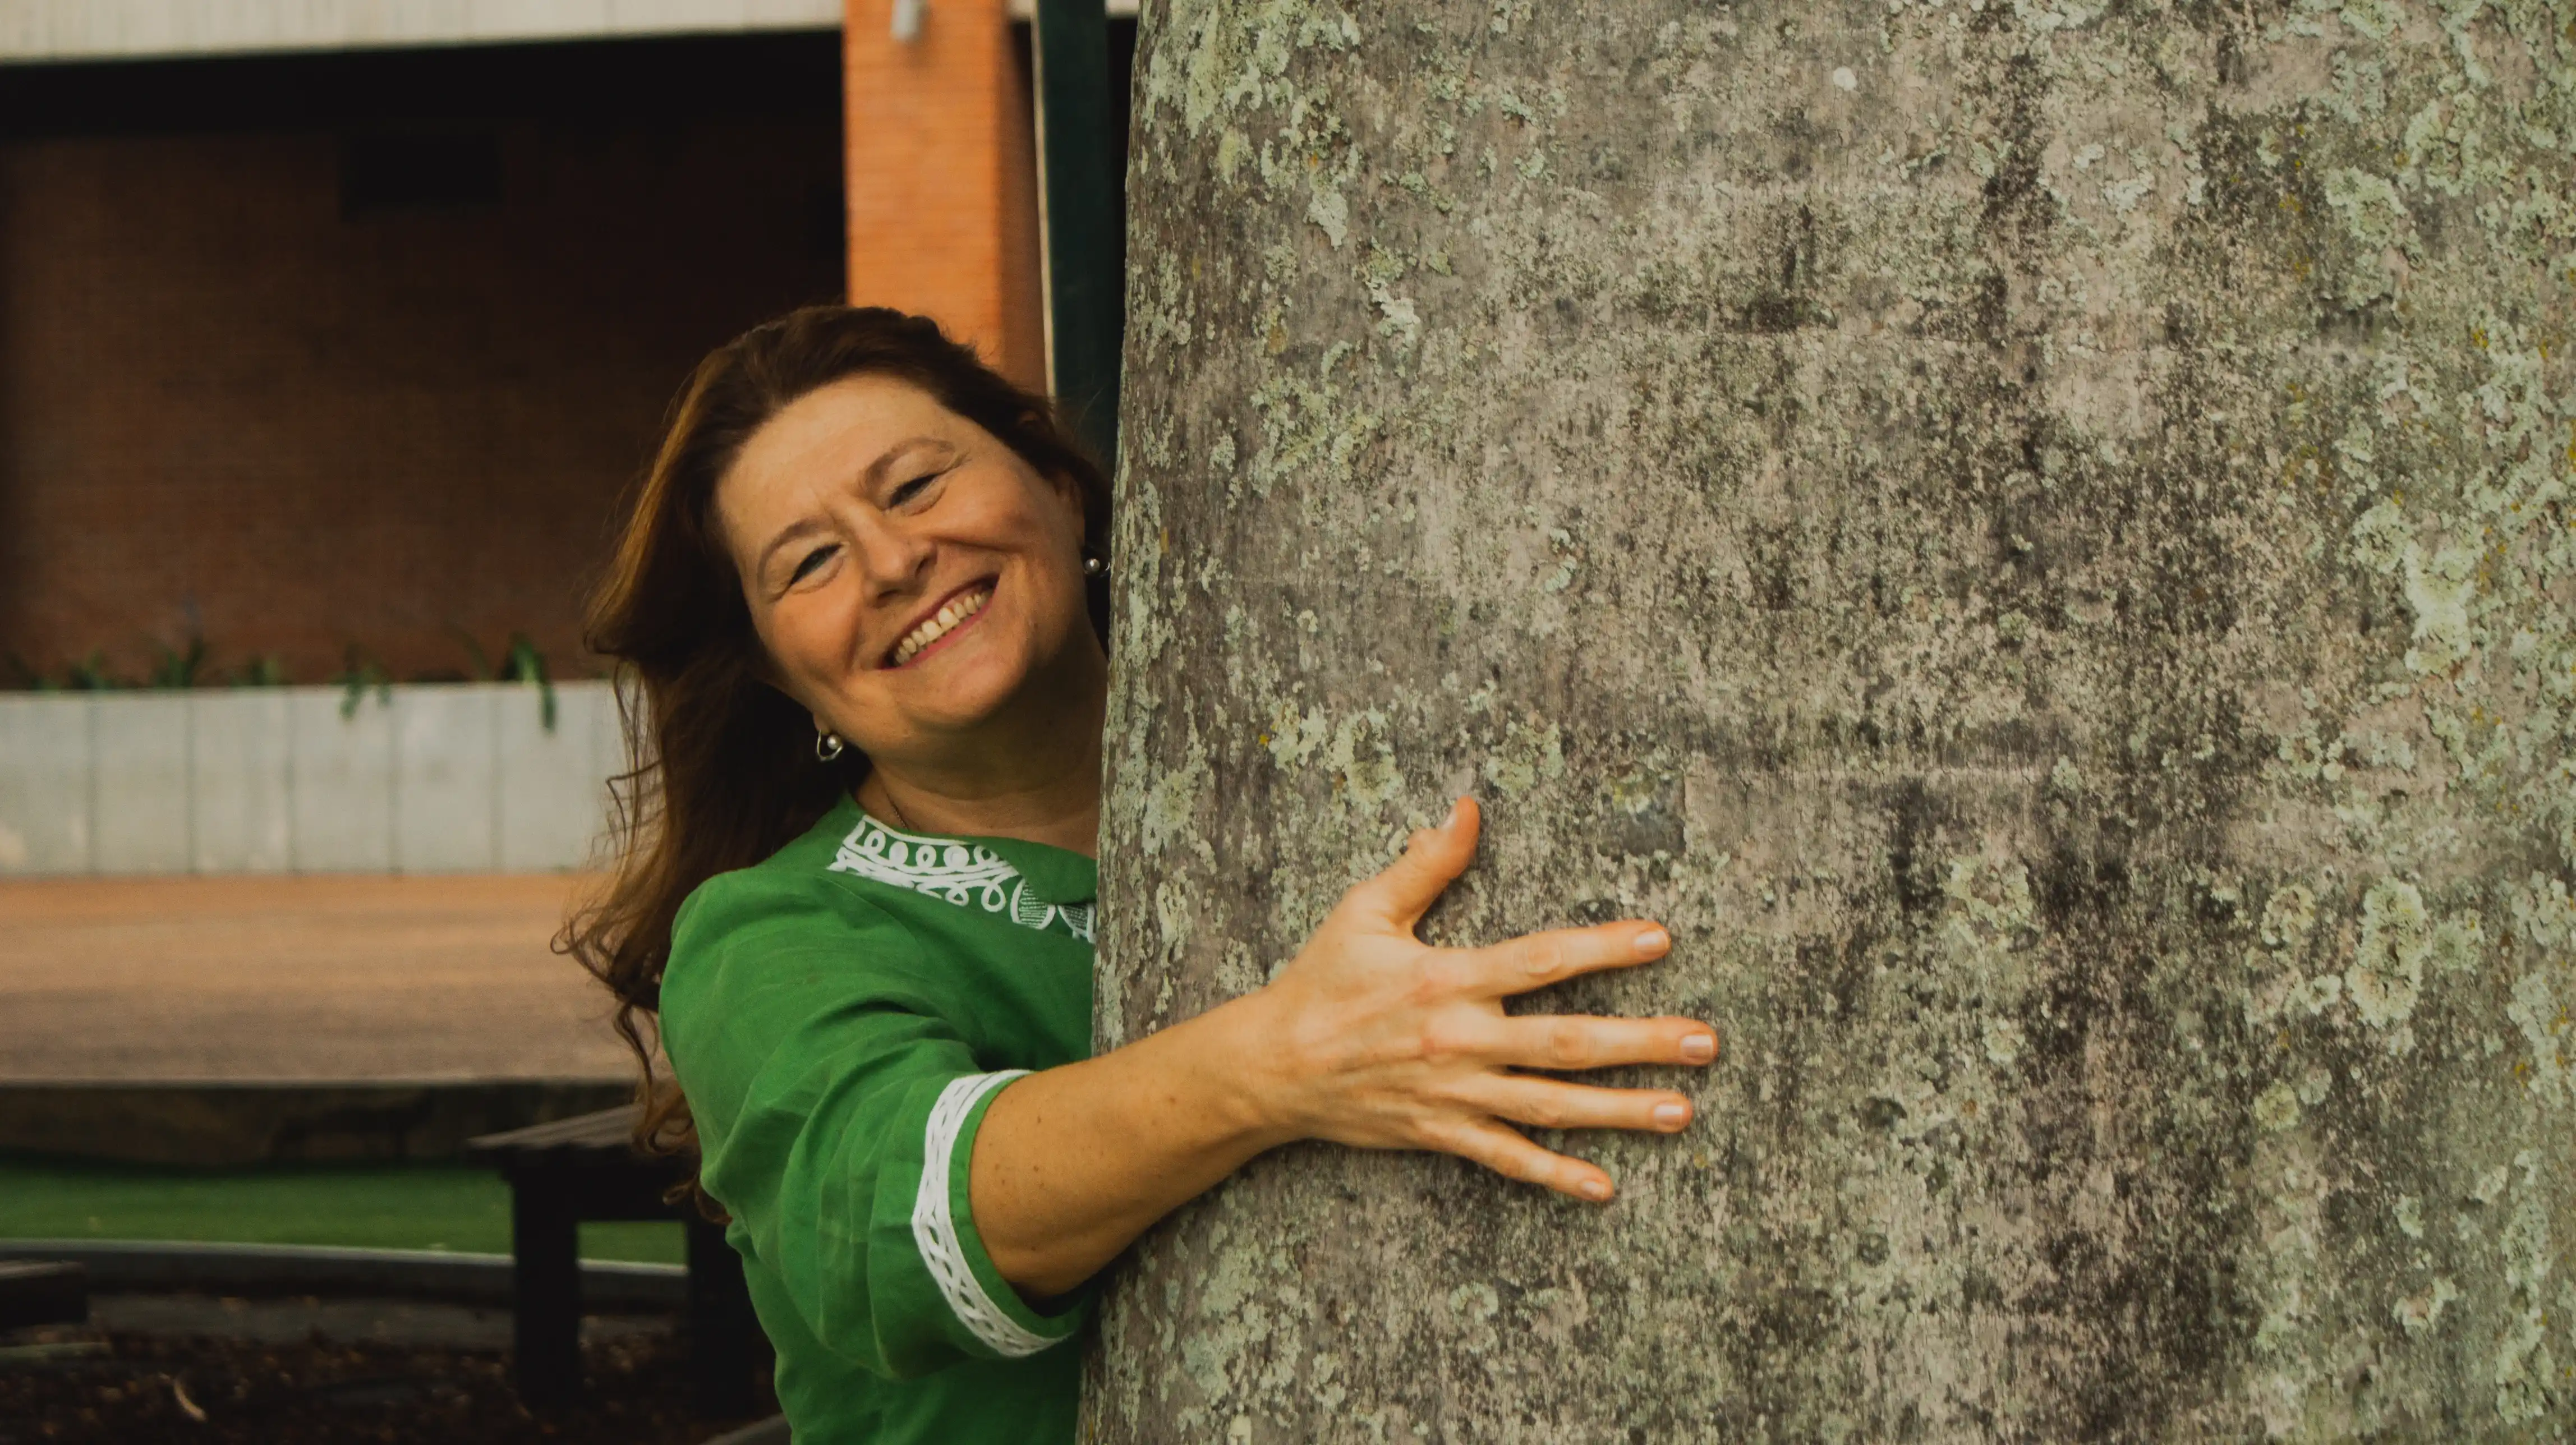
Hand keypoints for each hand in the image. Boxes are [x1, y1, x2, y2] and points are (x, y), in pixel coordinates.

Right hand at [1237, 796, 1718, 1201]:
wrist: (1271, 1066)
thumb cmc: (1321, 981)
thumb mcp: (1365, 910)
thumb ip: (1425, 863)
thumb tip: (1467, 809)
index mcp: (1446, 979)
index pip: (1540, 960)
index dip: (1603, 949)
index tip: (1659, 940)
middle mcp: (1460, 1040)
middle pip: (1566, 1042)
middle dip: (1641, 1042)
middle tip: (1705, 1043)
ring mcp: (1454, 1094)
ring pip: (1551, 1106)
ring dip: (1620, 1111)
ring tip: (1682, 1111)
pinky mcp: (1442, 1134)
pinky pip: (1506, 1159)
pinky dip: (1554, 1175)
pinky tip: (1604, 1186)